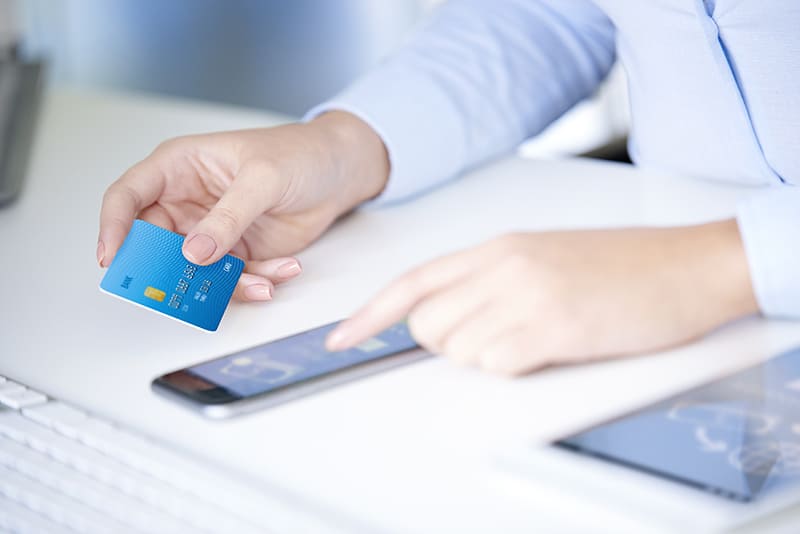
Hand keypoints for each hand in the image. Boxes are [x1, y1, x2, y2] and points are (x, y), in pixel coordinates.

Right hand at [98, 111, 388, 300]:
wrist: (338, 172)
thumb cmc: (299, 154)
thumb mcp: (263, 179)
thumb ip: (228, 216)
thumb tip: (194, 251)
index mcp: (180, 167)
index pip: (129, 195)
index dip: (114, 226)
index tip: (112, 258)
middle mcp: (188, 202)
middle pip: (156, 244)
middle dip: (170, 271)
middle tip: (187, 289)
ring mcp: (212, 231)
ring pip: (195, 271)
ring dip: (225, 284)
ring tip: (261, 283)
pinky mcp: (237, 253)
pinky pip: (232, 279)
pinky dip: (255, 282)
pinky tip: (284, 269)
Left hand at [326, 221, 758, 374]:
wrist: (688, 265)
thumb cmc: (624, 264)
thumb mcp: (544, 255)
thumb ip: (490, 279)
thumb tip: (449, 316)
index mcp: (498, 245)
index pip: (413, 280)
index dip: (370, 312)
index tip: (341, 336)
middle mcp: (503, 266)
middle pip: (428, 324)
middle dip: (446, 344)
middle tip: (492, 339)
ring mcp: (527, 295)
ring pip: (458, 349)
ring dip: (486, 356)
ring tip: (533, 339)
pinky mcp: (554, 327)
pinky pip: (496, 364)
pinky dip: (513, 367)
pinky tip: (550, 347)